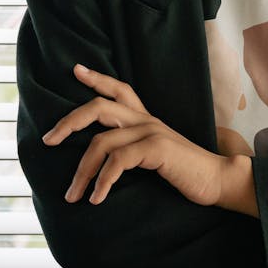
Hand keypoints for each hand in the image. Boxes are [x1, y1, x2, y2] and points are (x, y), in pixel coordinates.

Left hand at [42, 64, 225, 207]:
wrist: (218, 180)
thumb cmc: (185, 173)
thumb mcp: (156, 156)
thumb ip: (133, 152)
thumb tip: (102, 163)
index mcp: (146, 119)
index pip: (119, 89)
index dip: (96, 78)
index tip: (75, 69)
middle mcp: (146, 119)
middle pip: (99, 107)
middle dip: (69, 122)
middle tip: (49, 140)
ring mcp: (152, 131)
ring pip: (102, 142)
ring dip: (82, 172)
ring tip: (73, 195)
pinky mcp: (157, 148)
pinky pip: (118, 161)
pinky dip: (103, 181)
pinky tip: (97, 198)